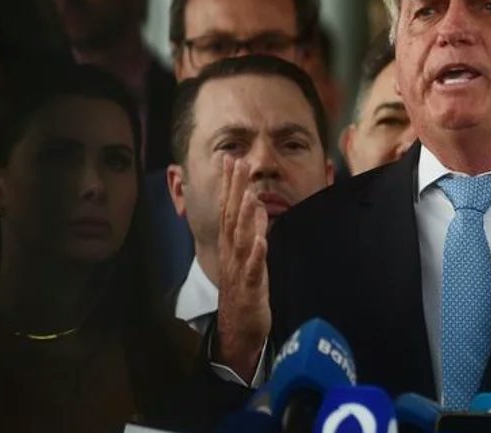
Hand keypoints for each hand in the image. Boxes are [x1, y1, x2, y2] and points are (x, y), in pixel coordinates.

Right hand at [217, 157, 270, 380]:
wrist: (238, 332)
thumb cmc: (245, 291)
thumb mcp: (248, 257)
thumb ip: (250, 230)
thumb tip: (255, 205)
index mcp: (231, 245)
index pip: (228, 209)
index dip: (230, 184)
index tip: (231, 159)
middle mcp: (232, 254)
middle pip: (231, 217)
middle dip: (235, 190)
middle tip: (238, 163)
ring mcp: (240, 270)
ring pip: (241, 239)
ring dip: (244, 216)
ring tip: (249, 195)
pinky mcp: (251, 288)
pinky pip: (254, 269)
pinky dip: (257, 254)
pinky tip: (262, 240)